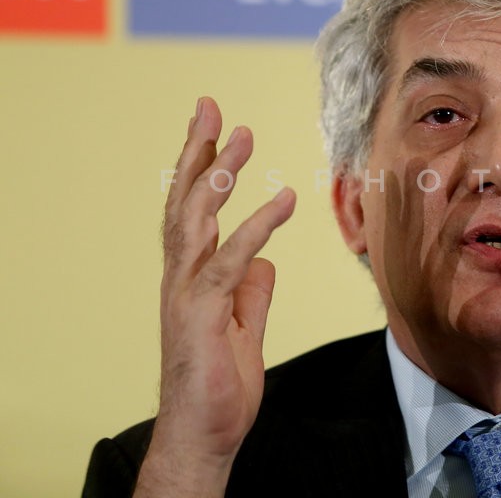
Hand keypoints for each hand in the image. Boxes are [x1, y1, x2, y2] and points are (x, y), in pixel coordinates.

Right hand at [135, 97, 295, 496]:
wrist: (204, 433)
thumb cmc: (220, 383)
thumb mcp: (244, 326)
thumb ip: (251, 291)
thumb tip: (265, 263)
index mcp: (191, 276)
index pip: (191, 209)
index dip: (200, 167)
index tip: (214, 127)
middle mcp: (181, 277)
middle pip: (184, 202)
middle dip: (197, 152)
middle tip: (210, 106)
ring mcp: (186, 295)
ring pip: (196, 223)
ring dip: (217, 177)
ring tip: (239, 138)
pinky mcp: (202, 316)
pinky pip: (229, 263)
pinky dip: (254, 228)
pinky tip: (280, 200)